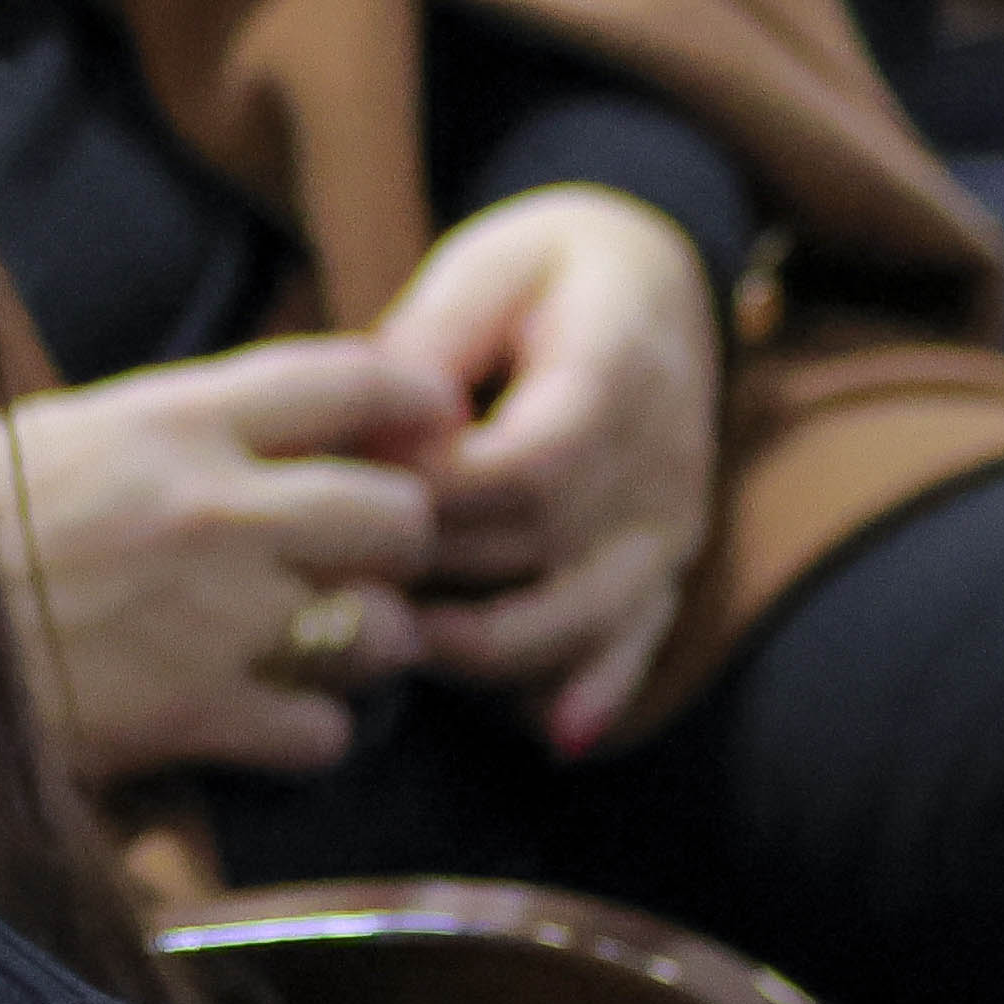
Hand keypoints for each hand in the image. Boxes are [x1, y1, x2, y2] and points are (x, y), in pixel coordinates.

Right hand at [0, 342, 456, 790]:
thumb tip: (289, 424)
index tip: (426, 428)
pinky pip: (323, 731)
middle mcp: (216, 509)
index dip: (415, 402)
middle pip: (401, 513)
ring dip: (363, 645)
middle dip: (395, 543)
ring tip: (311, 647)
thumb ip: (183, 428)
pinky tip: (257, 718)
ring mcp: (214, 618)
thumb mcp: (69, 433)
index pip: (355, 379)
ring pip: (384, 631)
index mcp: (174, 418)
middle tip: (356, 562)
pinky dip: (304, 733)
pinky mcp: (195, 716)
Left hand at [373, 187, 724, 757]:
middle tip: (334, 587)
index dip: (440, 491)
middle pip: (546, 545)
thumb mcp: (483, 268)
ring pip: (588, 612)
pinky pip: (640, 640)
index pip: (530, 462)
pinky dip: (598, 691)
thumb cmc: (544, 271)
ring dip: (492, 645)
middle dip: (439, 573)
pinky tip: (553, 735)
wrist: (656, 278)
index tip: (357, 491)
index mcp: (615, 373)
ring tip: (399, 649)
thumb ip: (426, 343)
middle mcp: (658, 460)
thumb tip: (369, 428)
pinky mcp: (666, 564)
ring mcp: (669, 522)